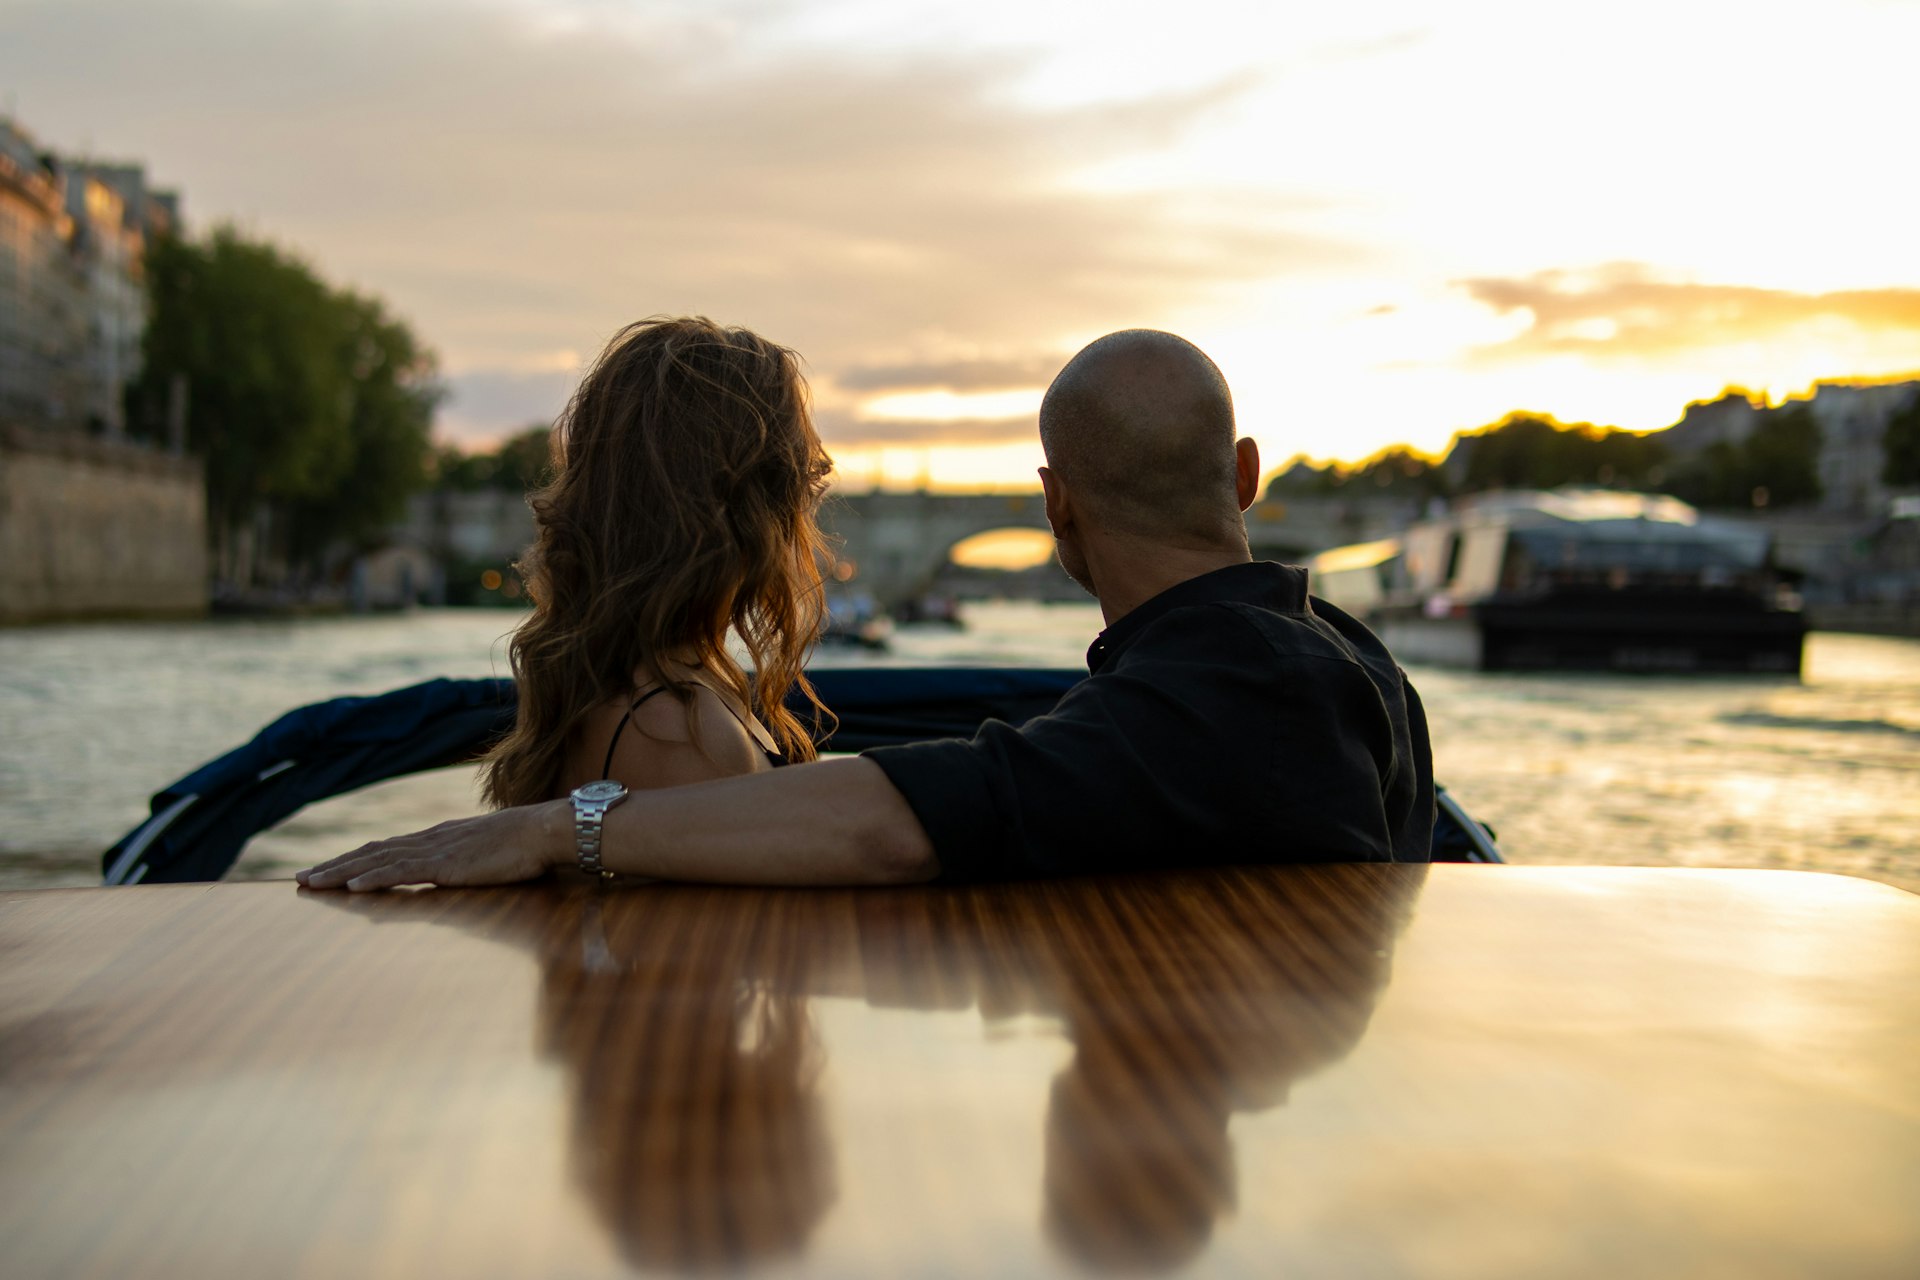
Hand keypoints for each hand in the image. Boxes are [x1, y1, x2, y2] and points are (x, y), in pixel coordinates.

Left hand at [296, 800, 568, 890]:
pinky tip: (353, 886)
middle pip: (372, 852)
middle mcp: (429, 840)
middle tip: (300, 878)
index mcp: (438, 838)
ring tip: (311, 883)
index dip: (355, 858)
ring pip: (377, 860)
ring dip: (340, 872)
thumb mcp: (488, 854)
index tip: (329, 868)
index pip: (387, 848)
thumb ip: (468, 861)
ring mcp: (435, 851)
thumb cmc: (525, 845)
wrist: (544, 831)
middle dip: (334, 865)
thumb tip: (458, 873)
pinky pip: (402, 871)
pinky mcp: (446, 864)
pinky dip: (374, 877)